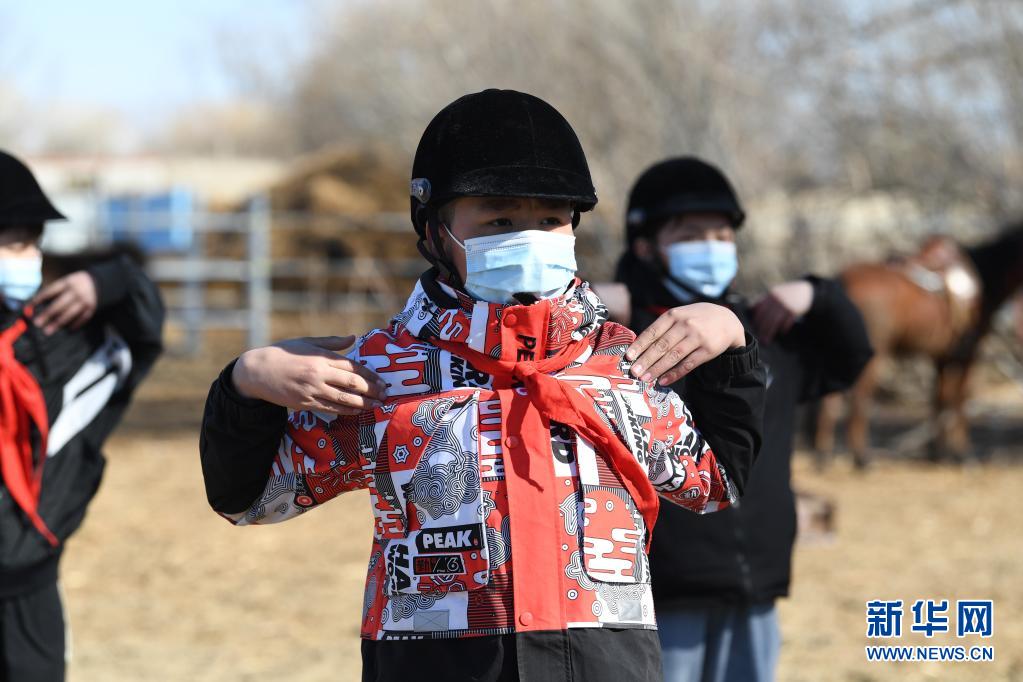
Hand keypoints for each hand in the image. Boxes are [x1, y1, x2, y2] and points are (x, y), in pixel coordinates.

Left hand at [31, 271, 98, 334]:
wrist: (99, 282)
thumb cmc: (76, 284)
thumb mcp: (66, 282)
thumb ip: (55, 292)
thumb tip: (38, 305)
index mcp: (67, 283)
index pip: (50, 291)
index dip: (39, 299)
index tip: (30, 307)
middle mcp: (76, 292)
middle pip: (59, 305)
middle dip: (47, 315)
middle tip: (37, 323)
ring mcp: (84, 301)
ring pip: (69, 314)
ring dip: (58, 323)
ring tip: (48, 331)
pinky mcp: (92, 308)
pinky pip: (82, 318)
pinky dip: (74, 324)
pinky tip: (68, 330)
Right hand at [232, 335, 386, 414]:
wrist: (257, 371)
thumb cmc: (284, 353)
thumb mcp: (307, 342)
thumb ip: (332, 342)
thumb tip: (354, 338)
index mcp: (320, 357)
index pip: (352, 366)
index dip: (370, 375)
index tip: (382, 380)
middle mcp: (318, 374)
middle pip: (352, 383)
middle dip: (371, 390)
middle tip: (385, 394)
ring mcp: (312, 390)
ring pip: (343, 399)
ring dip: (363, 403)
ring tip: (377, 405)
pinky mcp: (305, 403)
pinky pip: (330, 408)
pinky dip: (345, 410)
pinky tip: (357, 410)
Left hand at [625, 302, 745, 385]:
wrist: (727, 320)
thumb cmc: (696, 318)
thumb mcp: (680, 315)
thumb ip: (663, 328)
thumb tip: (640, 346)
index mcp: (674, 315)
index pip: (653, 332)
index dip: (640, 345)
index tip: (628, 357)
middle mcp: (685, 325)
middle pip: (662, 345)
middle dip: (646, 360)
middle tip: (634, 372)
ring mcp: (697, 337)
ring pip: (674, 356)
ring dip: (658, 369)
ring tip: (645, 378)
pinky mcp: (708, 350)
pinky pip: (688, 364)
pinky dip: (675, 373)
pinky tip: (663, 380)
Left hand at [750, 280, 813, 342]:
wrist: (805, 291)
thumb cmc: (787, 294)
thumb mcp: (775, 294)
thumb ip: (764, 301)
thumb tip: (751, 309)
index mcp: (770, 296)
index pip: (758, 310)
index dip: (755, 320)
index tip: (753, 329)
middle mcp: (776, 300)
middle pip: (766, 317)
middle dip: (761, 329)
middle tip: (758, 339)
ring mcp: (784, 305)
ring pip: (774, 322)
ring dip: (769, 332)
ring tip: (766, 340)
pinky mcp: (793, 310)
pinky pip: (786, 321)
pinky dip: (783, 328)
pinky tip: (781, 332)